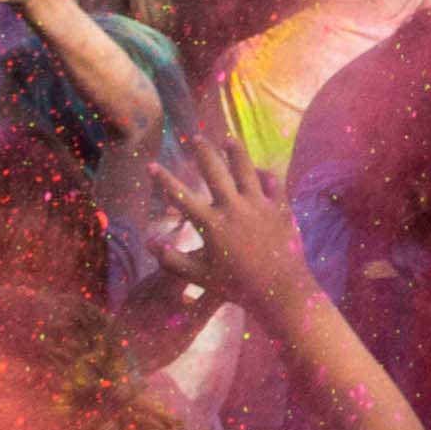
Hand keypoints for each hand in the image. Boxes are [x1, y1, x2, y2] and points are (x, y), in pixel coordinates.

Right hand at [149, 122, 312, 311]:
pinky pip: (273, 182)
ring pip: (246, 168)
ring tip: (229, 140)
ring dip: (236, 152)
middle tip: (196, 138)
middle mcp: (234, 207)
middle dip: (203, 152)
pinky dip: (266, 173)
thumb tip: (149, 241)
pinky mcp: (281, 206)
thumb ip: (172, 260)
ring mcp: (259, 204)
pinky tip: (260, 169)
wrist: (280, 291)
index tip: (151, 165)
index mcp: (211, 224)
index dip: (163, 180)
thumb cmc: (236, 286)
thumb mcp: (200, 276)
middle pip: (215, 171)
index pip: (181, 197)